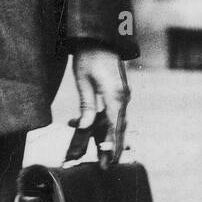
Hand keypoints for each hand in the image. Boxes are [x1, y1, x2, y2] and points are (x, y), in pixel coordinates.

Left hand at [70, 47, 129, 166]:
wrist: (98, 35)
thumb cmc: (88, 55)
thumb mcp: (83, 81)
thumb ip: (86, 106)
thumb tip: (84, 128)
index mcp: (116, 96)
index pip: (116, 129)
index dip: (112, 148)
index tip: (109, 165)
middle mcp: (123, 97)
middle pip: (117, 129)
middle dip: (108, 148)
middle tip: (102, 167)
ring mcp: (122, 94)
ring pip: (113, 122)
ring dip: (99, 134)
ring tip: (82, 150)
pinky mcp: (117, 91)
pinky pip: (110, 112)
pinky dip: (98, 121)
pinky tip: (79, 125)